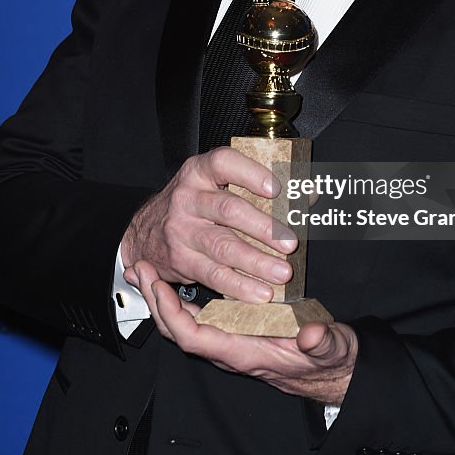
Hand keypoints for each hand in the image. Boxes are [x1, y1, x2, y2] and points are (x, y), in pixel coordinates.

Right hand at [120, 147, 297, 303]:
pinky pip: (213, 274)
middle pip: (228, 210)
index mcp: (200, 171)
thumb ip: (259, 185)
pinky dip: (239, 285)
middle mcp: (187, 197)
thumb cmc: (195, 203)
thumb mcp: (217, 183)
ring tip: (281, 272)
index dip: (251, 174)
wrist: (147, 231)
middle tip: (290, 242)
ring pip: (222, 246)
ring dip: (256, 262)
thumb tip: (307, 194)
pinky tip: (260, 292)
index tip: (277, 189)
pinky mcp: (181, 259)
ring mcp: (181, 229)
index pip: (224, 163)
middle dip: (263, 228)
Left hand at [132, 259, 357, 404]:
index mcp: (245, 353)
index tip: (159, 286)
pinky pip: (199, 318)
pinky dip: (181, 300)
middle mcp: (230, 349)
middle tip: (140, 269)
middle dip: (156, 301)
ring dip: (163, 298)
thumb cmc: (329, 359)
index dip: (172, 314)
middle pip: (178, 331)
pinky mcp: (235, 332)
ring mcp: (230, 341)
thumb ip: (321, 342)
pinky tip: (175, 280)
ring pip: (185, 324)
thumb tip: (312, 335)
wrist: (333, 370)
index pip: (195, 338)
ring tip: (147, 271)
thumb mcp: (330, 348)